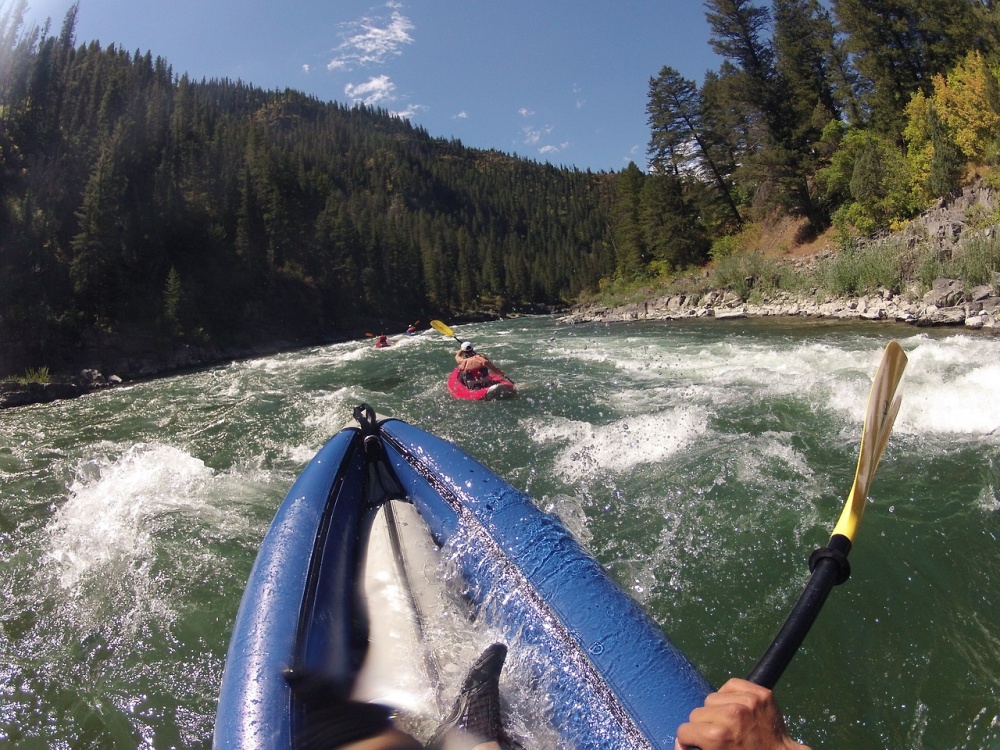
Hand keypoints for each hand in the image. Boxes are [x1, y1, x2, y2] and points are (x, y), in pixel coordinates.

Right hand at [674, 678, 810, 749]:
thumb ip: (694, 749)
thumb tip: (678, 743)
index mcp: (716, 736)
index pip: (684, 730)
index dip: (689, 740)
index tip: (697, 744)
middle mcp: (730, 715)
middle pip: (696, 713)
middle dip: (703, 726)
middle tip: (717, 736)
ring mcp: (747, 702)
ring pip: (712, 698)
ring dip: (717, 710)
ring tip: (729, 722)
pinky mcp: (760, 693)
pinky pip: (732, 684)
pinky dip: (731, 694)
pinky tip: (737, 707)